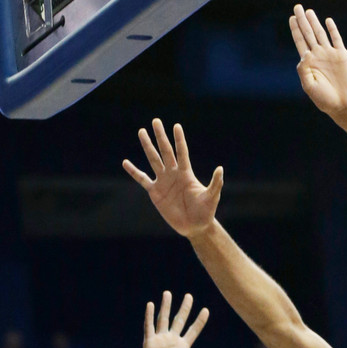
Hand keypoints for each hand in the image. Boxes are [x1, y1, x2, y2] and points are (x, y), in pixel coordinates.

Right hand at [123, 119, 222, 238]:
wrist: (195, 226)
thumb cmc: (205, 212)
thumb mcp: (212, 197)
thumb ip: (215, 183)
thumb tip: (220, 168)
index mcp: (186, 173)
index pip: (182, 153)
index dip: (179, 140)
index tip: (176, 126)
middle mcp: (173, 174)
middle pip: (166, 151)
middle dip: (160, 137)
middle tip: (155, 121)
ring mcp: (163, 182)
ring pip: (153, 160)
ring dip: (147, 146)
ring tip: (142, 132)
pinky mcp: (155, 193)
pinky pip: (142, 179)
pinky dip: (134, 172)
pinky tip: (125, 162)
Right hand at [138, 292, 212, 347]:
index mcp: (183, 347)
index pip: (193, 331)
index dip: (199, 321)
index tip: (206, 310)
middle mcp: (172, 340)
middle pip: (180, 320)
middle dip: (185, 308)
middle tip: (189, 296)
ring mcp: (160, 340)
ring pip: (164, 319)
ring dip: (166, 306)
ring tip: (168, 293)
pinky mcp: (149, 342)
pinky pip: (149, 326)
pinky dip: (149, 315)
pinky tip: (151, 305)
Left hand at [290, 6, 346, 116]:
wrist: (343, 104)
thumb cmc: (325, 99)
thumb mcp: (309, 86)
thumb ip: (303, 70)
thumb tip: (304, 53)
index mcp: (309, 63)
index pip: (300, 42)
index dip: (295, 30)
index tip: (291, 18)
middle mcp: (318, 56)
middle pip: (308, 34)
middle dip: (302, 21)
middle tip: (297, 7)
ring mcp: (330, 55)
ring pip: (320, 34)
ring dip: (315, 22)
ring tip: (308, 11)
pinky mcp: (342, 56)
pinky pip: (336, 39)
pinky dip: (332, 29)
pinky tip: (327, 21)